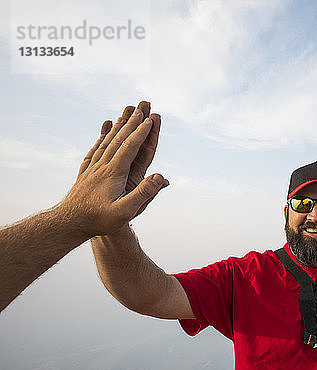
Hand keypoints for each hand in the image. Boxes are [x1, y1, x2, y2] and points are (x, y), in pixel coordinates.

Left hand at [59, 103, 168, 236]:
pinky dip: (101, 140)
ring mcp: (92, 169)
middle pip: (118, 140)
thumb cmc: (98, 221)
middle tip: (140, 109)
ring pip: (106, 143)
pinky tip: (102, 135)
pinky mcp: (84, 174)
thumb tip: (160, 176)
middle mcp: (102, 167)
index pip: (129, 147)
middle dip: (130, 124)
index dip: (140, 133)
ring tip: (124, 116)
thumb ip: (142, 194)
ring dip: (117, 128)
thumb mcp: (125, 212)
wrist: (68, 224)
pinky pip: (94, 152)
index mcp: (113, 173)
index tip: (150, 120)